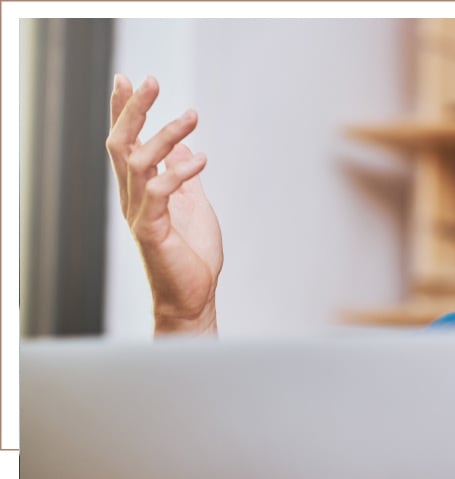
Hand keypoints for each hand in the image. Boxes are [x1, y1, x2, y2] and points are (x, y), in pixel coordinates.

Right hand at [105, 75, 222, 334]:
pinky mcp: (153, 231)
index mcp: (141, 190)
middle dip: (133, 110)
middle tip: (151, 80)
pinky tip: (202, 159)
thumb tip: (182, 146)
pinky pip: (160, 193)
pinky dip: (180, 172)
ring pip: (138, 163)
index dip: (124, 112)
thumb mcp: (192, 204)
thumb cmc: (192, 254)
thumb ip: (183, 176)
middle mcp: (133, 198)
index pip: (125, 143)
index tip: (128, 80)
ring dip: (165, 134)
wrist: (194, 298)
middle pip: (121, 144)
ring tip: (192, 115)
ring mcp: (140, 214)